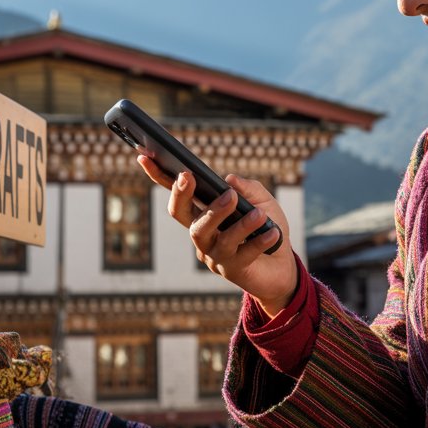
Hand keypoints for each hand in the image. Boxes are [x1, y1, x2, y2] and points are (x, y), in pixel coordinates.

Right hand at [137, 156, 297, 315]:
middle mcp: (202, 234)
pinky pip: (242, 253)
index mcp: (204, 214)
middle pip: (181, 214)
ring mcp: (213, 254)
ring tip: (257, 214)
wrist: (283, 267)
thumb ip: (249, 189)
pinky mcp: (231, 270)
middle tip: (191, 177)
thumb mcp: (263, 202)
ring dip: (231, 221)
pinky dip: (258, 241)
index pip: (178, 194)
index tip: (144, 156)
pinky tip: (272, 232)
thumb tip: (229, 180)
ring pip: (209, 234)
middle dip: (182, 194)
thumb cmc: (267, 228)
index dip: (159, 176)